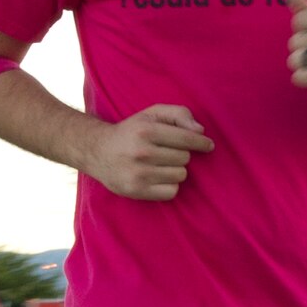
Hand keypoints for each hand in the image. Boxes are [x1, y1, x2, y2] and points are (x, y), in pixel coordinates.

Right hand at [87, 105, 213, 200]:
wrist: (98, 152)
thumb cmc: (132, 131)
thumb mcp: (152, 114)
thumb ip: (179, 114)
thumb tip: (200, 132)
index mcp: (146, 130)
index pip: (187, 139)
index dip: (201, 142)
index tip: (208, 145)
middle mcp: (142, 152)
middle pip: (185, 158)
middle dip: (180, 154)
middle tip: (166, 152)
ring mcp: (139, 173)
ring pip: (180, 175)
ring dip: (175, 170)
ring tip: (159, 165)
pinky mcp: (137, 190)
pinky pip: (172, 192)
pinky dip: (169, 186)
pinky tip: (157, 178)